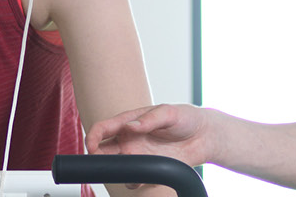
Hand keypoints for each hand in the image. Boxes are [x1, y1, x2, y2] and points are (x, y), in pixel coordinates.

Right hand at [87, 104, 212, 169]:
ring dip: (118, 172)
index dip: (92, 137)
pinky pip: (134, 180)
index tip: (91, 147)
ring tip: (132, 171)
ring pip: (116, 168)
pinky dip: (134, 182)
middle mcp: (129, 139)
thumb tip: (131, 126)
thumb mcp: (169, 113)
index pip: (103, 128)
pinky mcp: (148, 169)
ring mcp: (138, 155)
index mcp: (129, 121)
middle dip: (98, 158)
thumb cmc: (186, 118)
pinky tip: (145, 178)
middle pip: (103, 150)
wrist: (205, 137)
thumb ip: (149, 119)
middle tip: (104, 164)